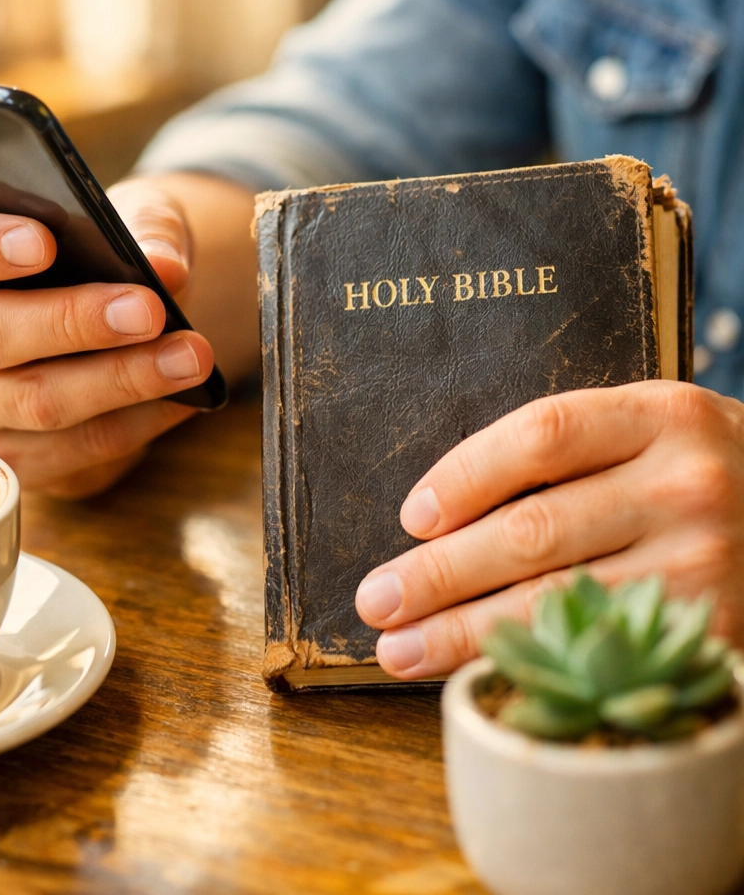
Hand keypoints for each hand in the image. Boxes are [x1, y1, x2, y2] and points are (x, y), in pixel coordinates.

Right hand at [0, 178, 214, 496]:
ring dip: (121, 381)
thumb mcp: (124, 219)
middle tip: (147, 309)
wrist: (109, 321)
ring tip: (188, 357)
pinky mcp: (7, 456)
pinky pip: (72, 450)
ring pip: (35, 401)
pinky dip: (136, 423)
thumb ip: (144, 229)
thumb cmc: (97, 256)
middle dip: (73, 322)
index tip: (43, 242)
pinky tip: (181, 399)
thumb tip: (165, 266)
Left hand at [354, 381, 743, 677]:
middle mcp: (685, 485)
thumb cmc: (698, 471)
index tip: (410, 517)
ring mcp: (707, 564)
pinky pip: (600, 652)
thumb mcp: (647, 432)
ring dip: (462, 631)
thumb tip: (439, 517)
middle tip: (376, 599)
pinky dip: (528, 664)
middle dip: (438, 573)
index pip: (541, 437)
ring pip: (558, 603)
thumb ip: (570, 455)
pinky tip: (477, 672)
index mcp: (661, 415)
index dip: (463, 476)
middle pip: (533, 531)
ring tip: (398, 647)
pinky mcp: (717, 633)